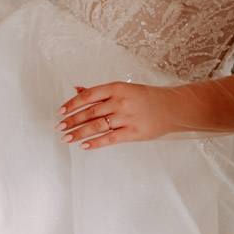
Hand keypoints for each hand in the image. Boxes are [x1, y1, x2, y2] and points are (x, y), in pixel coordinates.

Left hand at [55, 82, 181, 149]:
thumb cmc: (145, 98)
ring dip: (78, 133)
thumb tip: (76, 89)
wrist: (174, 107)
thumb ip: (100, 92)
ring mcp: (127, 117)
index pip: (88, 96)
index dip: (72, 104)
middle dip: (71, 121)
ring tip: (66, 138)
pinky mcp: (134, 133)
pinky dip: (94, 143)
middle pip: (90, 112)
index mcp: (117, 88)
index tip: (60, 112)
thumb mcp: (124, 90)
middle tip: (58, 128)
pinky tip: (83, 146)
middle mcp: (121, 102)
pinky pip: (109, 139)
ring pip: (97, 126)